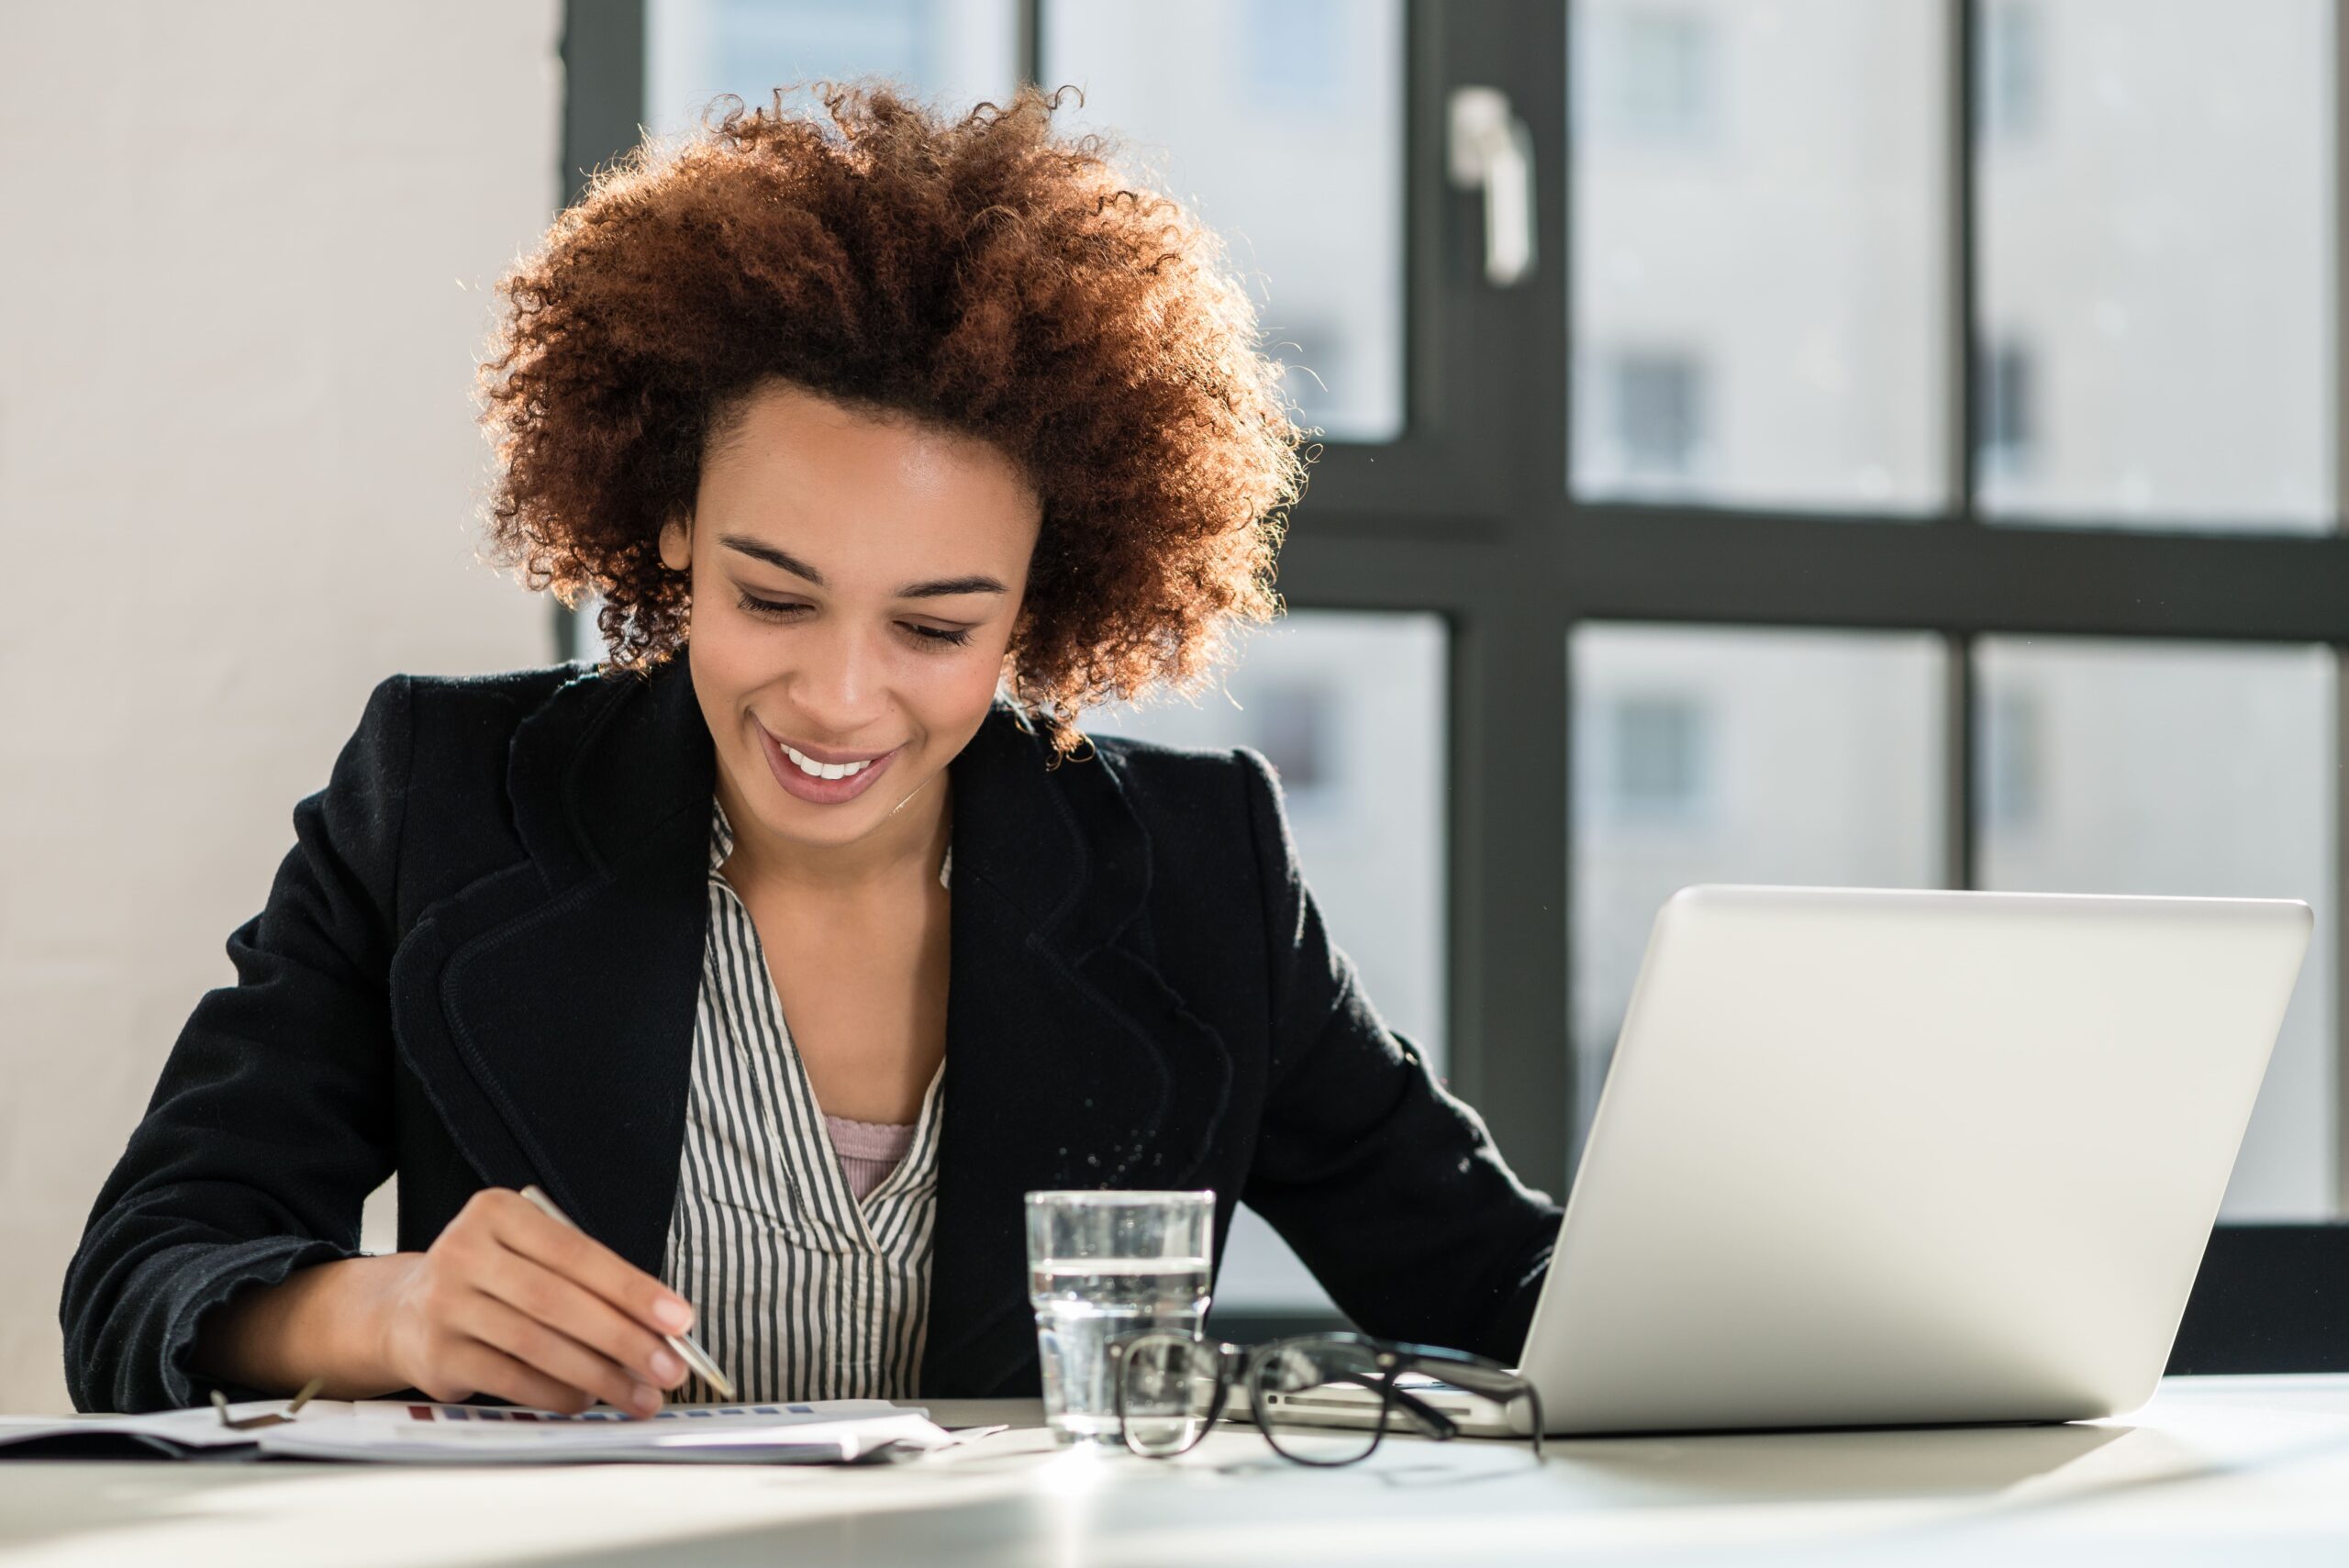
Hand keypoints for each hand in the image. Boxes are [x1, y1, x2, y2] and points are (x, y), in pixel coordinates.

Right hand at [374, 1188, 695, 1415]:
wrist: (405, 1312)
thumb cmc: (493, 1280)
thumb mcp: (531, 1256)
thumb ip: (587, 1280)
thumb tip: (660, 1328)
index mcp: (497, 1213)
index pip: (577, 1253)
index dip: (633, 1289)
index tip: (679, 1319)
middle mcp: (464, 1251)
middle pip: (559, 1300)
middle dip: (624, 1339)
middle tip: (670, 1367)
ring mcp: (445, 1304)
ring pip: (537, 1344)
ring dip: (599, 1375)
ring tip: (640, 1394)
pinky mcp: (437, 1355)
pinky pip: (511, 1379)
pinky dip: (558, 1393)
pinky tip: (588, 1400)